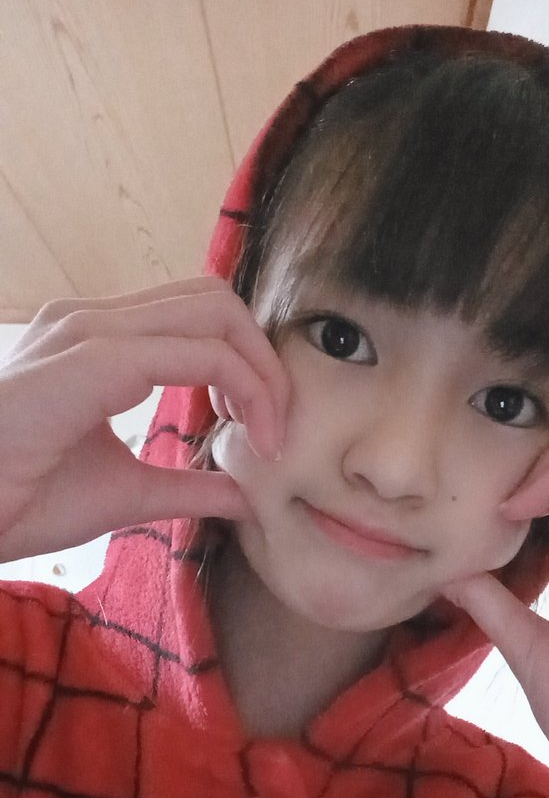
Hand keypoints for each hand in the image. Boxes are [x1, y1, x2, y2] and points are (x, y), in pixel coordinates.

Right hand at [0, 276, 289, 560]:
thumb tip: (246, 496)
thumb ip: (187, 486)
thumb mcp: (128, 491)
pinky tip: (247, 433)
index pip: (197, 318)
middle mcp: (96, 321)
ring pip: (215, 311)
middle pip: (216, 299)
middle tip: (275, 425)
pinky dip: (243, 386)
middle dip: (264, 357)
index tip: (261, 432)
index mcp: (99, 343)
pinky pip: (197, 351)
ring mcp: (92, 330)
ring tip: (267, 432)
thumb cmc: (21, 498)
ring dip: (261, 370)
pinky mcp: (94, 357)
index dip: (248, 366)